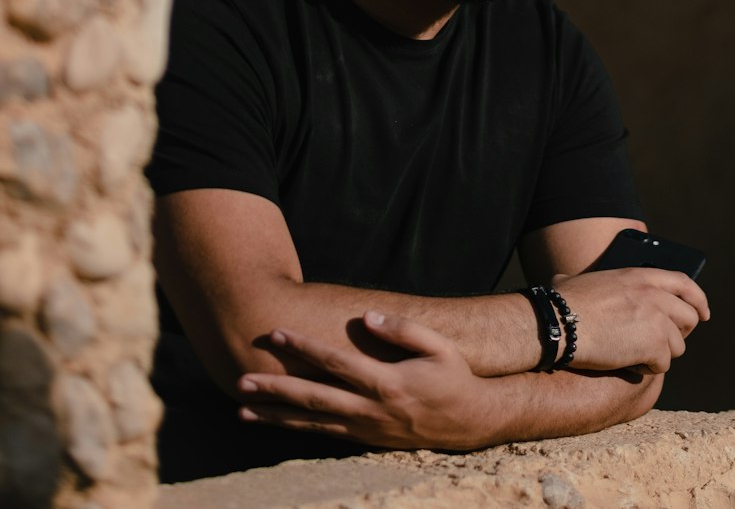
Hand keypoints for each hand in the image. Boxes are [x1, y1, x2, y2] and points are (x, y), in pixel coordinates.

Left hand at [237, 311, 492, 449]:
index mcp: (387, 382)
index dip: (304, 348)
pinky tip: (273, 423)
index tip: (277, 334)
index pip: (336, 363)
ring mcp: (366, 429)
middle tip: (241, 380)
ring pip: (312, 423)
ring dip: (275, 416)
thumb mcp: (439, 347)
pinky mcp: (366, 440)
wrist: (471, 423)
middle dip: (275, 389)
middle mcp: (371, 410)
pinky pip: (323, 435)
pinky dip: (294, 430)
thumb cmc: (454, 378)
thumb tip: (367, 316)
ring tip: (242, 408)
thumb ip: (404, 329)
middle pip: (314, 398)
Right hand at [553, 267, 708, 375]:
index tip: (704, 313)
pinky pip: (663, 365)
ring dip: (660, 354)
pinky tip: (628, 363)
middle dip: (678, 333)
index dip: (698, 299)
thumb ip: (586, 281)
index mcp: (640, 275)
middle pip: (689, 318)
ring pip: (678, 346)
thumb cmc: (560, 304)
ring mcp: (657, 319)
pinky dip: (647, 368)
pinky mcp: (654, 345)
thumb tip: (562, 281)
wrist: (559, 324)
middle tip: (661, 344)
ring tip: (635, 354)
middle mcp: (655, 294)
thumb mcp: (576, 280)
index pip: (684, 283)